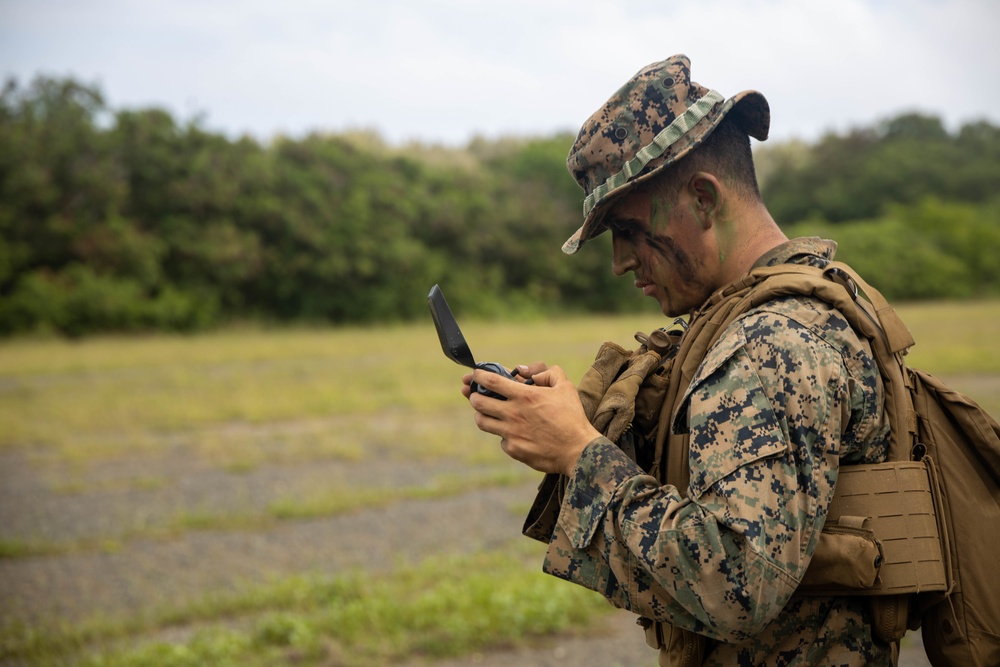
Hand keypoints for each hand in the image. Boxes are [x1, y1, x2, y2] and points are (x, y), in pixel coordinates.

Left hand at [467, 364, 599, 475]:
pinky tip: (513, 433)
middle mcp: (513, 413)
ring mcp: (511, 433)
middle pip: (478, 402)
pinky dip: (503, 435)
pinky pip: (500, 439)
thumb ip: (549, 373)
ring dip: (481, 415)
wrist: (578, 450)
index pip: (491, 381)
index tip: (475, 375)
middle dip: (474, 396)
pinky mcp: (513, 449)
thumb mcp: (565, 387)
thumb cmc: (572, 417)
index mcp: (524, 396)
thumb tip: (530, 374)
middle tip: (477, 395)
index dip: (478, 375)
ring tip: (487, 413)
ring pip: (482, 422)